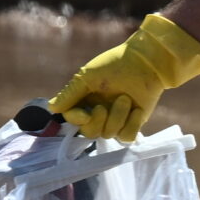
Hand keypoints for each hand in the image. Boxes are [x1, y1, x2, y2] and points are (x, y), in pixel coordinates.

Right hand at [50, 12, 199, 140]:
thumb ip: (70, 93)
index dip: (77, 120)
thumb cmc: (116, 64)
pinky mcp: (133, 123)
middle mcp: (99, 112)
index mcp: (85, 100)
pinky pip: (127, 137)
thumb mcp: (89, 76)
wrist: (147, 62)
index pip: (73, 119)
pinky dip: (132, 124)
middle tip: (104, 107)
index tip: (86, 114)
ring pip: (109, 134)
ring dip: (118, 116)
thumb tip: (51, 108)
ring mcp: (116, 119)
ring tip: (126, 98)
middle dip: (98, 121)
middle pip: (90, 132)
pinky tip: (137, 110)